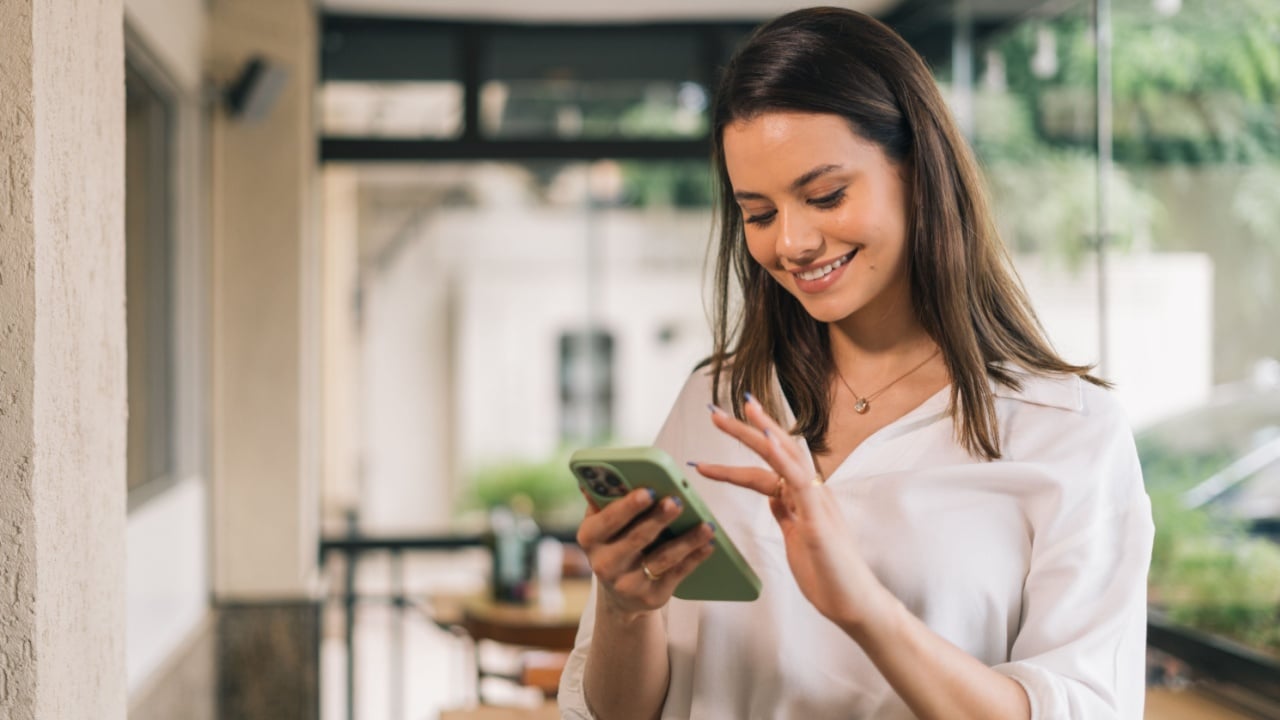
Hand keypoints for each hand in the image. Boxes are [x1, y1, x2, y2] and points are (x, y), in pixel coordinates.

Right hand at [576, 488, 715, 619]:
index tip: (649, 490)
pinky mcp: (651, 597)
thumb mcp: (602, 524)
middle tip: (678, 501)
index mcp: (590, 538)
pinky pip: (677, 574)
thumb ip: (605, 499)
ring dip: (686, 540)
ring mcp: (628, 584)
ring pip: (662, 558)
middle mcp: (604, 564)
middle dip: (659, 519)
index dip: (628, 506)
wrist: (619, 593)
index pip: (608, 520)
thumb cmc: (614, 543)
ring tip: (706, 525)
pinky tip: (709, 544)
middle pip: (636, 538)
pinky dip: (695, 558)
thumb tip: (605, 473)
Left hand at [693, 395, 891, 629]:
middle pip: (775, 450)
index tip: (723, 426)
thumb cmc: (828, 574)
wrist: (853, 603)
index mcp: (803, 496)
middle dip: (745, 429)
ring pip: (786, 457)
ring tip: (737, 412)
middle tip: (715, 412)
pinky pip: (798, 480)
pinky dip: (782, 457)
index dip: (745, 445)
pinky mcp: (818, 517)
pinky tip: (767, 440)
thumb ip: (786, 514)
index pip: (769, 463)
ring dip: (759, 432)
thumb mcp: (797, 538)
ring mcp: (816, 501)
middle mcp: (811, 492)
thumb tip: (772, 497)